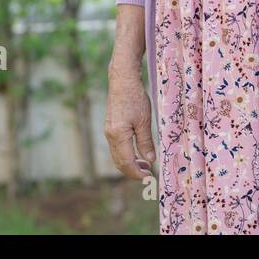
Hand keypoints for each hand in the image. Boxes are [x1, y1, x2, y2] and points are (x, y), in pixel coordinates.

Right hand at [104, 61, 155, 180]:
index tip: (149, 177)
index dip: (137, 173)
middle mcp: (110, 136)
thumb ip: (146, 142)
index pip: (126, 163)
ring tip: (146, 165)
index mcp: (118, 136)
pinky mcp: (110, 128)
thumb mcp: (144, 121)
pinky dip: (126, 155)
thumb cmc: (135, 98)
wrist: (122, 81)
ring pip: (117, 156)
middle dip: (133, 171)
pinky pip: (117, 148)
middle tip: (149, 174)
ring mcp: (108, 132)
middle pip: (119, 163)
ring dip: (130, 164)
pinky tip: (137, 153)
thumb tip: (150, 160)